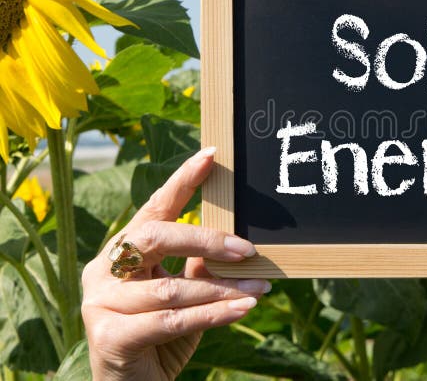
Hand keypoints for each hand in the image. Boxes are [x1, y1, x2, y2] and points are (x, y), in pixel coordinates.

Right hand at [81, 148, 270, 380]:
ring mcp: (100, 303)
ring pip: (171, 287)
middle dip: (207, 239)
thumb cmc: (161, 336)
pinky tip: (243, 308)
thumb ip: (199, 267)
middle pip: (155, 237)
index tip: (211, 157)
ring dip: (222, 288)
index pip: (153, 208)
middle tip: (249, 249)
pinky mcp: (109, 337)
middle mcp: (104, 270)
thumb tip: (237, 244)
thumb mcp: (185, 294)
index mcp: (122, 252)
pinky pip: (170, 319)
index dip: (181, 181)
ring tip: (259, 287)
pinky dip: (213, 313)